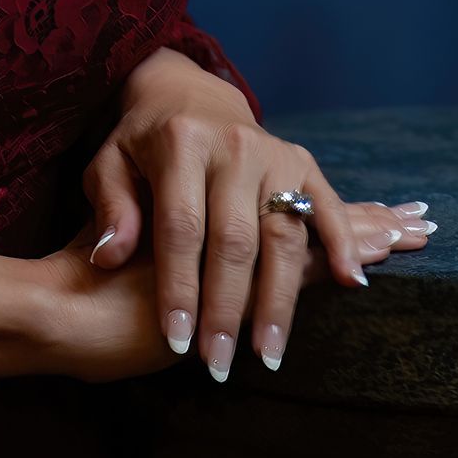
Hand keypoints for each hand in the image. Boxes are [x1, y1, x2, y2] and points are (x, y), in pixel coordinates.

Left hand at [76, 48, 434, 377]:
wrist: (187, 93)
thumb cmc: (141, 142)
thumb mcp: (109, 163)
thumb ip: (111, 208)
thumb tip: (110, 257)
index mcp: (180, 144)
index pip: (181, 228)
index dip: (180, 287)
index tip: (177, 339)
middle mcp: (232, 146)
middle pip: (235, 240)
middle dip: (227, 309)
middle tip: (218, 364)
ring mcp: (273, 153)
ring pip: (283, 236)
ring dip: (278, 301)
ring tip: (269, 355)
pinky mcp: (302, 161)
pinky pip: (328, 206)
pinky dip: (342, 244)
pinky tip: (349, 284)